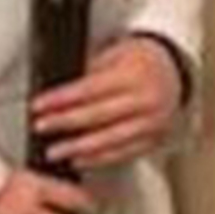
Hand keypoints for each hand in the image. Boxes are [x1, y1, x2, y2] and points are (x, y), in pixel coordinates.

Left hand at [30, 36, 184, 170]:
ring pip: (110, 140)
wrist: (175, 72)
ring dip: (78, 148)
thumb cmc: (141, 62)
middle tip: (41, 127)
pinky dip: (99, 159)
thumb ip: (91, 71)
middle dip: (64, 123)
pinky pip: (124, 153)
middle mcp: (146, 100)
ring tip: (55, 152)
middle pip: (98, 116)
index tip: (38, 106)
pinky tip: (80, 159)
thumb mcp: (116, 54)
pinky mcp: (155, 139)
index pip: (89, 89)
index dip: (61, 99)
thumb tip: (58, 92)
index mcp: (135, 75)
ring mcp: (153, 122)